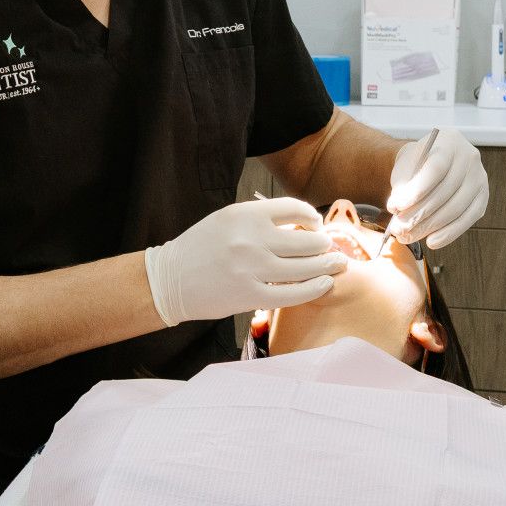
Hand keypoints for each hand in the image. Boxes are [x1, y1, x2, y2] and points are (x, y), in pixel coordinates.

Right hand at [144, 198, 347, 325]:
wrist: (169, 280)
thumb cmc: (200, 248)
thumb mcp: (227, 219)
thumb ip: (261, 219)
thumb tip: (302, 224)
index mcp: (245, 214)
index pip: (295, 209)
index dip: (312, 217)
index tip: (316, 225)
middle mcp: (251, 239)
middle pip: (307, 240)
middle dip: (325, 245)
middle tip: (330, 249)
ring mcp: (252, 269)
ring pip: (306, 267)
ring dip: (327, 265)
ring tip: (336, 264)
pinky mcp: (251, 296)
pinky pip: (294, 293)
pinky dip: (315, 288)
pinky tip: (324, 284)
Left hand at [384, 128, 487, 249]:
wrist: (430, 162)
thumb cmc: (415, 165)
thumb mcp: (405, 168)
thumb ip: (402, 186)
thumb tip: (399, 213)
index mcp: (449, 141)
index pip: (435, 169)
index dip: (415, 191)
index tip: (394, 207)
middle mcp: (469, 157)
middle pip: (445, 192)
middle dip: (419, 214)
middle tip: (398, 229)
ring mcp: (479, 177)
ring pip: (456, 208)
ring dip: (430, 227)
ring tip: (408, 236)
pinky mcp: (483, 196)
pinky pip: (468, 219)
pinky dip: (449, 233)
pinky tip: (432, 241)